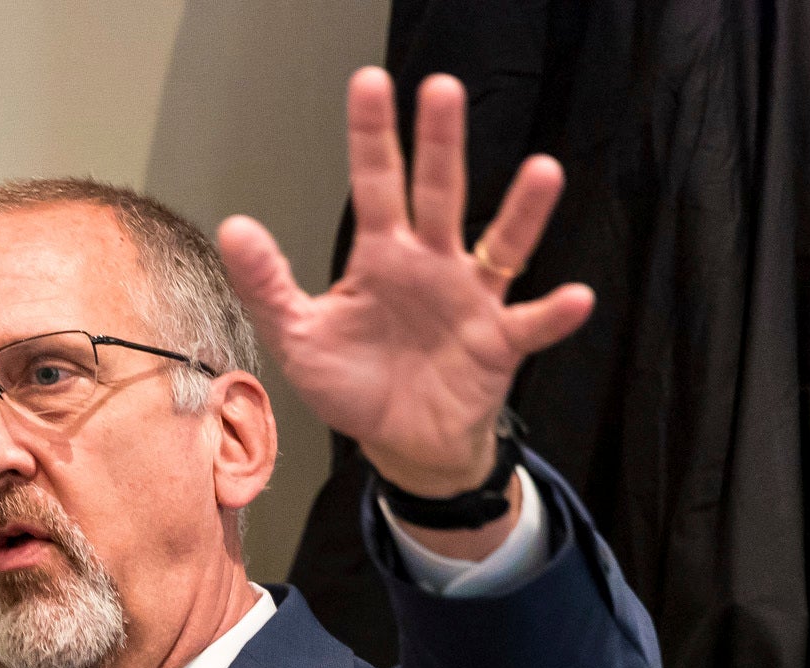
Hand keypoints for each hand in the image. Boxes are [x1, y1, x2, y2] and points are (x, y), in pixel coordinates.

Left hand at [217, 69, 593, 498]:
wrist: (401, 443)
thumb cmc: (356, 384)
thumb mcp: (299, 337)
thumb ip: (267, 285)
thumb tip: (233, 227)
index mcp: (383, 256)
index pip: (376, 183)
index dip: (372, 135)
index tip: (370, 82)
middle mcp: (432, 263)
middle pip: (439, 194)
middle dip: (441, 144)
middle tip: (444, 89)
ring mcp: (471, 299)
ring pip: (500, 244)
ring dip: (523, 211)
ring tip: (544, 173)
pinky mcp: (499, 343)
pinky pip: (531, 323)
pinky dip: (555, 313)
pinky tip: (576, 297)